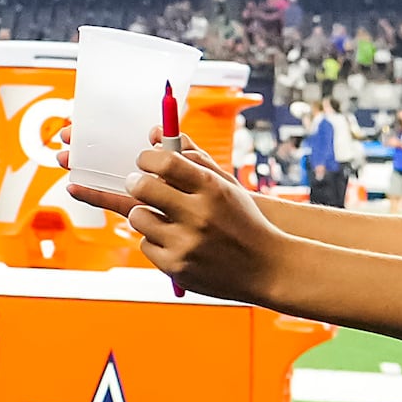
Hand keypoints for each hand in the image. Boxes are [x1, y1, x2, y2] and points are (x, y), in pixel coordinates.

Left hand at [66, 144, 292, 301]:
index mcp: (212, 189)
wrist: (266, 266)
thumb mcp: (225, 185)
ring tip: (160, 215)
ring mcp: (187, 244)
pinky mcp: (177, 267)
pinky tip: (173, 240)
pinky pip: (145, 245)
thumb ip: (191, 157)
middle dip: (135, 182)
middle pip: (144, 187)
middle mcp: (199, 215)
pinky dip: (154, 241)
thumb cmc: (242, 219)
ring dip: (144, 213)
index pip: (166, 162)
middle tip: (137, 182)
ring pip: (139, 217)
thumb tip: (155, 133)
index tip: (144, 160)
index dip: (147, 157)